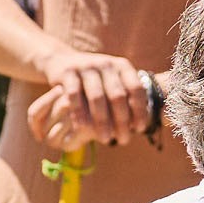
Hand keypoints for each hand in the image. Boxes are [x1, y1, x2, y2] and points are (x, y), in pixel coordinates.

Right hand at [32, 49, 149, 148]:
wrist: (63, 62)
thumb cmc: (95, 82)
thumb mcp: (113, 83)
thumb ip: (125, 100)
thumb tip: (137, 127)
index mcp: (122, 66)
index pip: (136, 89)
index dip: (140, 110)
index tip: (139, 129)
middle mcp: (106, 64)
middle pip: (117, 95)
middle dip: (122, 120)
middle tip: (123, 140)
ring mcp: (86, 66)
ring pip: (97, 97)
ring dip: (102, 121)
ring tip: (105, 139)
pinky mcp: (68, 72)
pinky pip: (75, 95)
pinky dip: (79, 113)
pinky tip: (82, 128)